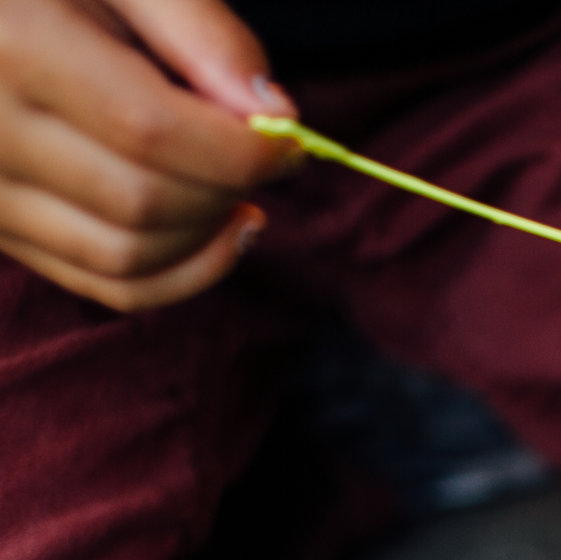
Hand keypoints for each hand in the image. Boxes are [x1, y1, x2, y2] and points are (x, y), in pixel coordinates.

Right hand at [0, 0, 295, 308]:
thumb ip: (198, 28)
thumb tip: (275, 113)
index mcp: (16, 47)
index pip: (151, 130)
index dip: (240, 148)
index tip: (285, 142)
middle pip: (143, 201)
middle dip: (226, 189)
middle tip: (260, 158)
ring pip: (127, 256)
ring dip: (208, 238)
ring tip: (238, 194)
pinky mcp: (1, 230)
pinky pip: (104, 284)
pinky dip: (180, 275)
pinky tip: (218, 236)